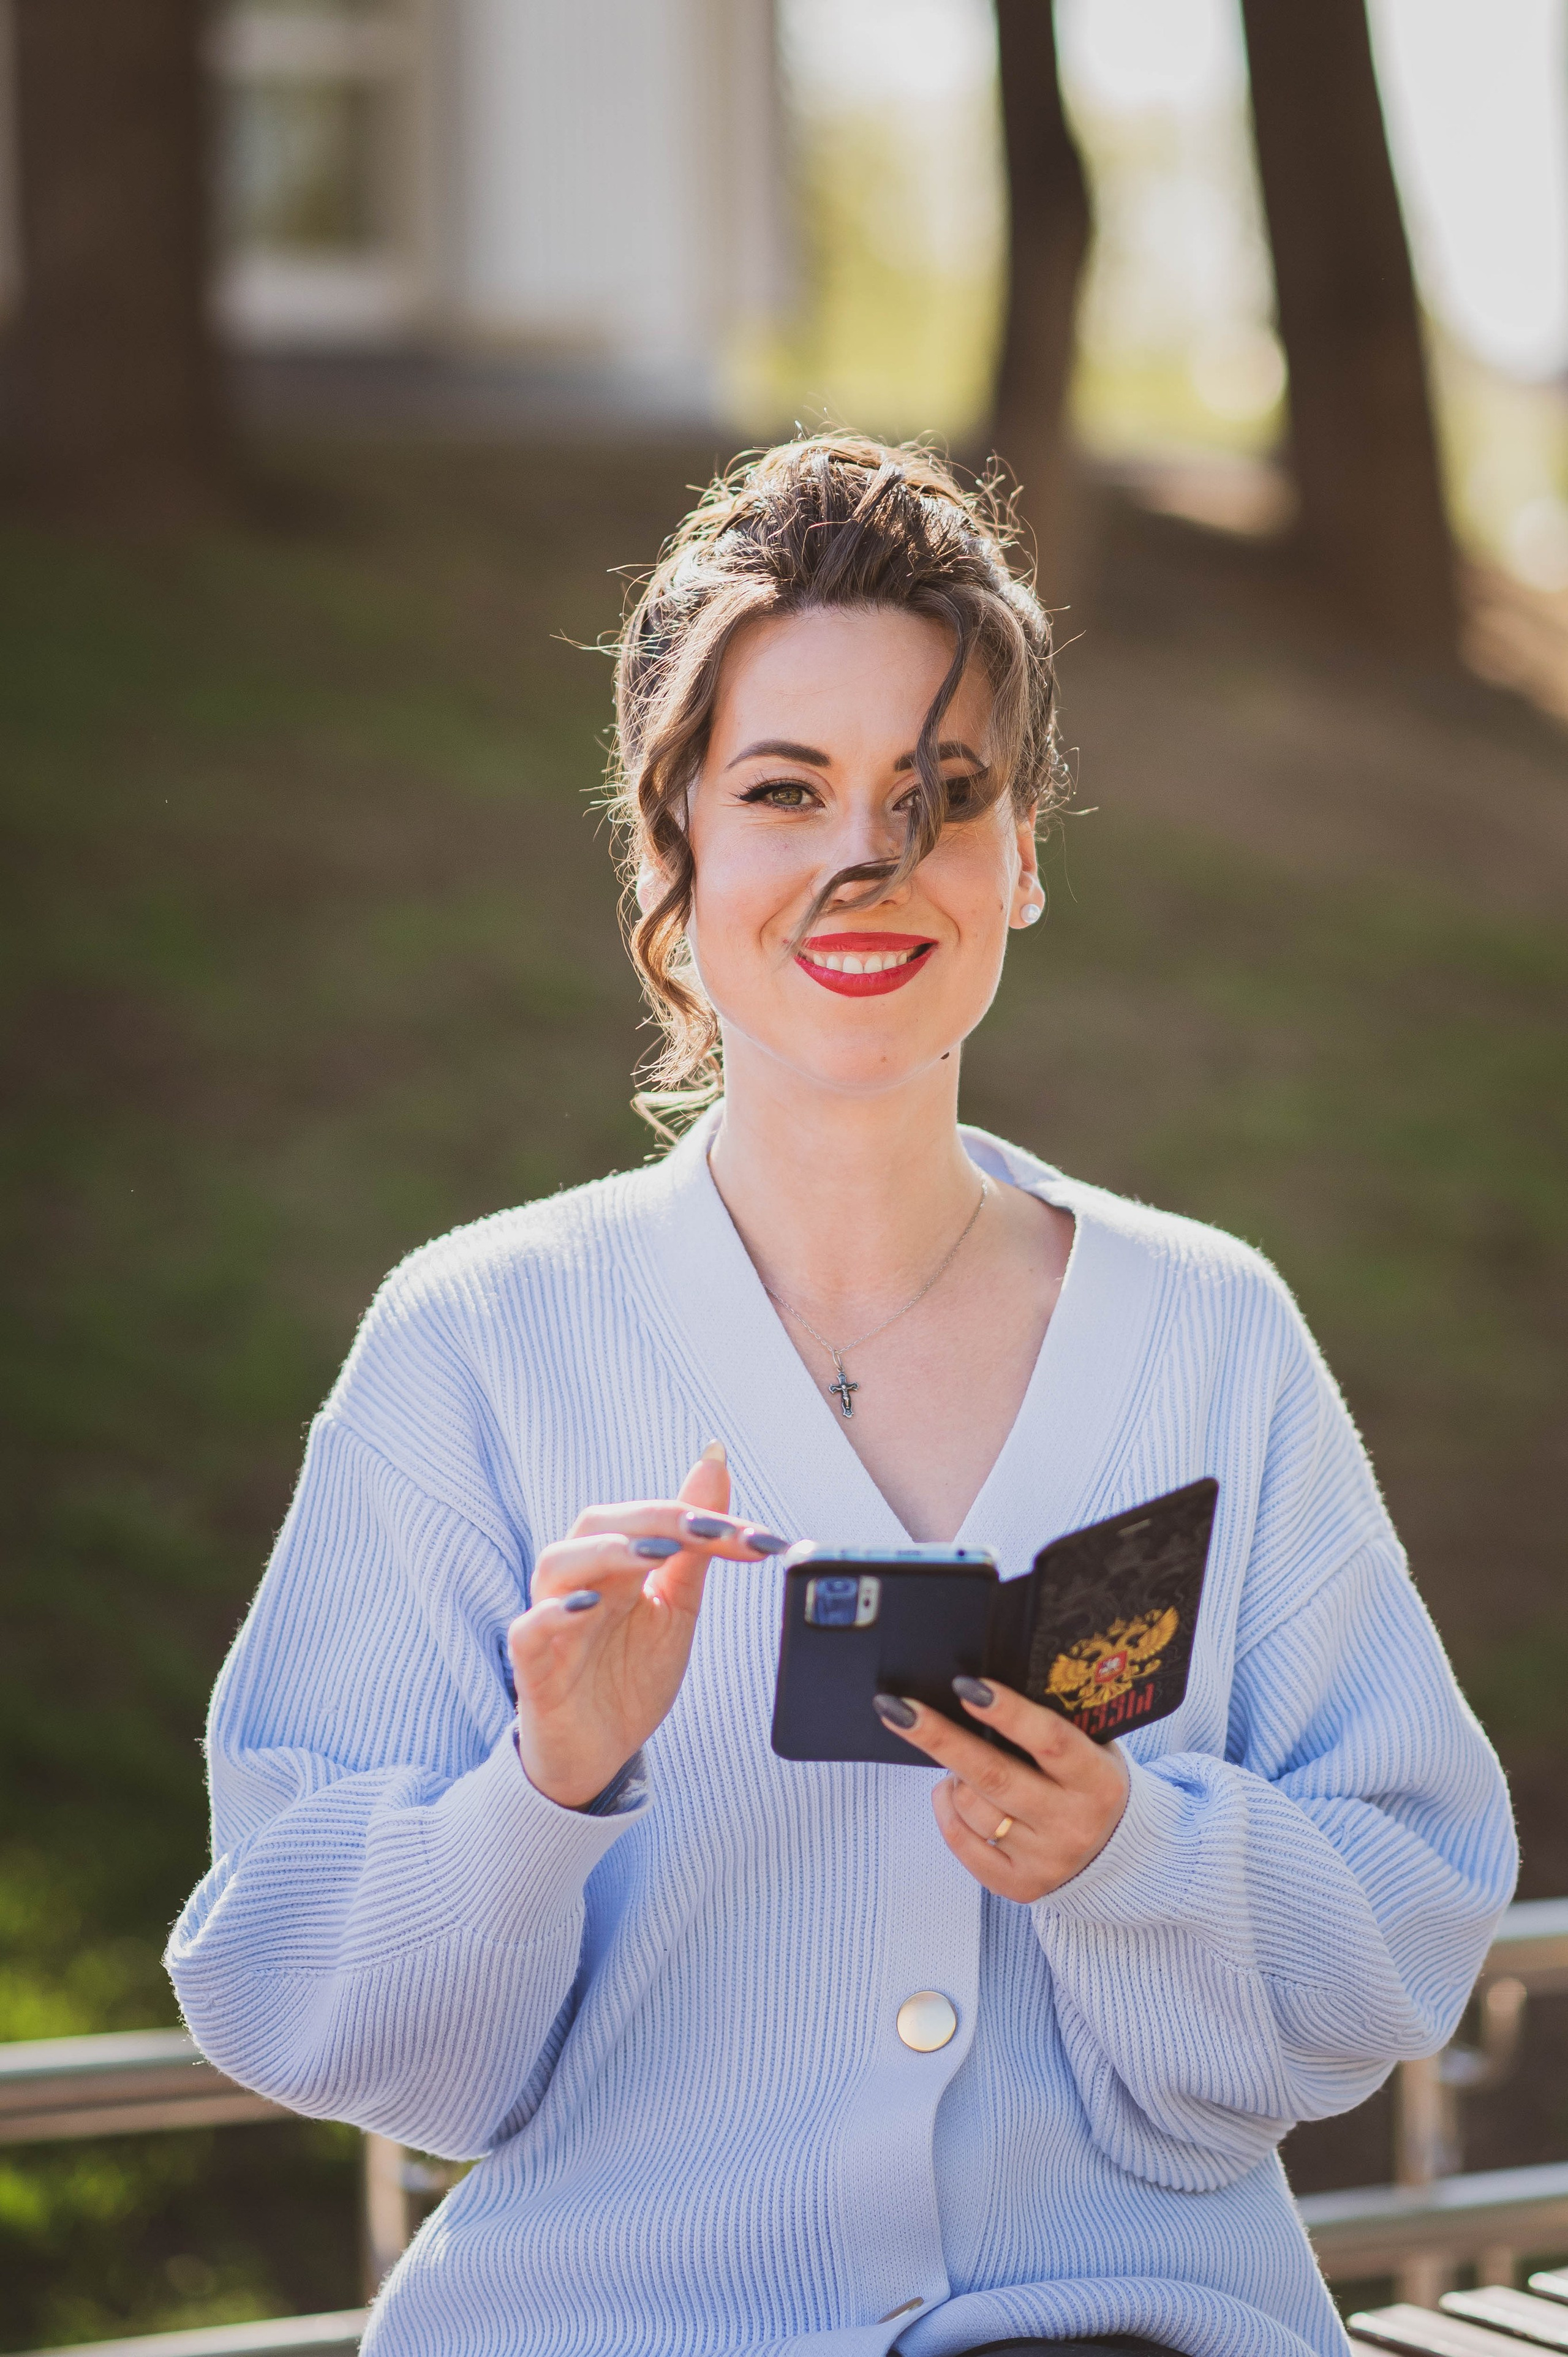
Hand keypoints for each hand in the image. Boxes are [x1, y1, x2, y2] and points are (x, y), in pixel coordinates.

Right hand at [508, 1447, 786, 1810]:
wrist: (599, 1752)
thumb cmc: (630, 1673)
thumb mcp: (675, 1607)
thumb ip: (695, 1545)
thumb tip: (714, 1464)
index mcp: (615, 1566)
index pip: (650, 1520)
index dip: (700, 1519)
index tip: (757, 1538)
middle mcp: (579, 1582)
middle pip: (598, 1524)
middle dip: (654, 1520)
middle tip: (706, 1532)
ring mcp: (553, 1622)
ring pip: (558, 1564)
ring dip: (606, 1552)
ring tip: (650, 1554)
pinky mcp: (533, 1668)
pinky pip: (528, 1630)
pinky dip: (553, 1613)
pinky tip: (586, 1606)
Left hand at [872, 1679, 1129, 1901]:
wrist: (1117, 1853)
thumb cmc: (1087, 1780)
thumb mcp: (1090, 1748)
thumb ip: (1049, 1725)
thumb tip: (980, 1691)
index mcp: (1097, 1780)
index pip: (1050, 1740)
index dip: (1007, 1711)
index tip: (965, 1685)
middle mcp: (1073, 1823)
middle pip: (994, 1776)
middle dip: (942, 1739)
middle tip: (901, 1710)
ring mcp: (1046, 1860)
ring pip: (974, 1809)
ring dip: (952, 1777)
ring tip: (956, 1761)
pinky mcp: (1021, 1886)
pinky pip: (964, 1845)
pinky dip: (947, 1811)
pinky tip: (950, 1792)